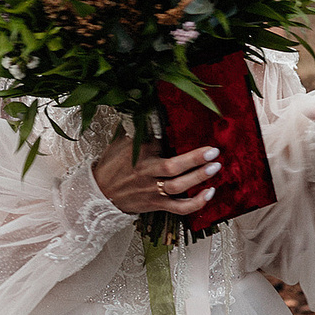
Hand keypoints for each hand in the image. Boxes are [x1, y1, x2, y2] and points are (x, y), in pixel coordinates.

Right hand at [94, 135, 220, 217]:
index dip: (175, 135)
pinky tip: (210, 193)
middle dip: (194, 159)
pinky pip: (179, 208)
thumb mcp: (121, 141)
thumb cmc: (112, 165)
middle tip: (213, 151)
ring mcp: (153, 191)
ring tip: (215, 168)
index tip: (194, 127)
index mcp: (139, 154)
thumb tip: (149, 106)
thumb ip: (137, 126)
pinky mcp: (157, 204)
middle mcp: (147, 173)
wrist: (99, 193)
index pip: (159, 142)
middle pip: (172, 167)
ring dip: (198, 178)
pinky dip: (196, 203)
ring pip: (178, 187)